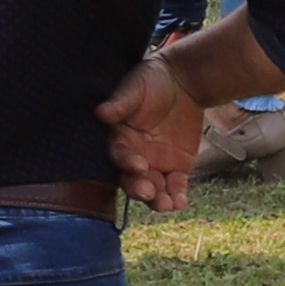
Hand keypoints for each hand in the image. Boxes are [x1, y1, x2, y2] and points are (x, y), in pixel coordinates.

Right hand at [96, 56, 205, 210]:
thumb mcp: (135, 88)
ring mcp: (155, 164)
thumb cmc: (152, 81)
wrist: (183, 82)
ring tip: (168, 204)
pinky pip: (175, 187)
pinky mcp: (176, 169)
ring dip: (158, 200)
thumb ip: (121, 103)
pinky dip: (178, 196)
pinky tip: (182, 201)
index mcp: (120, 138)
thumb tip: (102, 112)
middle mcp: (134, 155)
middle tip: (150, 192)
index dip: (126, 162)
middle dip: (139, 188)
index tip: (139, 165)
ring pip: (153, 189)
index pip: (119, 155)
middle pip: (131, 179)